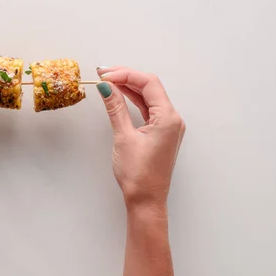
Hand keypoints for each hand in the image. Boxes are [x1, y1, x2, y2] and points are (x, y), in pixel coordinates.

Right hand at [96, 67, 184, 208]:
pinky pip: (148, 109)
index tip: (105, 76)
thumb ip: (115, 108)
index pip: (148, 83)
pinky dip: (133, 100)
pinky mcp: (161, 132)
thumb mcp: (123, 137)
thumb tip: (106, 87)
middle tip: (103, 75)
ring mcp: (168, 126)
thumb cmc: (138, 174)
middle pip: (150, 87)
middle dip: (126, 77)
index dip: (126, 75)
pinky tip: (119, 95)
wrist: (146, 200)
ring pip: (149, 97)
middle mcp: (172, 119)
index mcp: (168, 118)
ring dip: (129, 87)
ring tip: (107, 82)